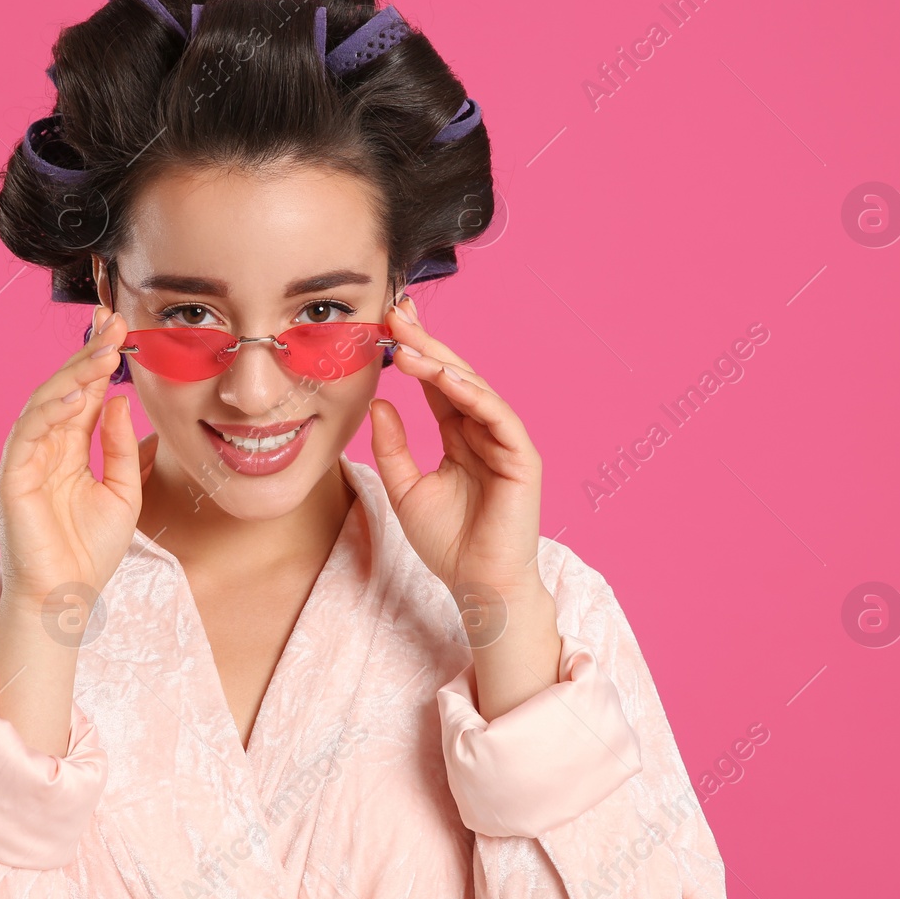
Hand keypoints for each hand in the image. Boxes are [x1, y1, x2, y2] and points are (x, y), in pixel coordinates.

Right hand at [0, 304, 153, 618]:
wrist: (68, 598)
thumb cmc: (92, 552)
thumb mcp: (124, 492)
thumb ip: (119, 446)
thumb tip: (118, 400)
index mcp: (69, 450)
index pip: (83, 395)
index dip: (99, 362)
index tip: (120, 328)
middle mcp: (45, 449)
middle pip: (63, 390)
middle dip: (87, 356)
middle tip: (112, 325)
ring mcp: (25, 461)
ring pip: (43, 404)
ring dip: (72, 375)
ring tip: (102, 352)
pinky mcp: (12, 478)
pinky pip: (27, 434)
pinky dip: (49, 411)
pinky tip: (76, 393)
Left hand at [370, 297, 561, 710]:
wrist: (477, 585)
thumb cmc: (447, 543)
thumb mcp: (404, 488)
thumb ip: (392, 447)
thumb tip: (377, 403)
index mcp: (459, 436)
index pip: (436, 385)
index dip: (413, 354)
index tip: (385, 324)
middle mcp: (484, 431)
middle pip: (454, 376)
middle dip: (426, 343)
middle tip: (396, 313)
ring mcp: (505, 442)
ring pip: (474, 389)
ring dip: (441, 363)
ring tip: (407, 344)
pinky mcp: (521, 458)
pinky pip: (497, 415)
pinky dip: (472, 394)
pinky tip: (445, 377)